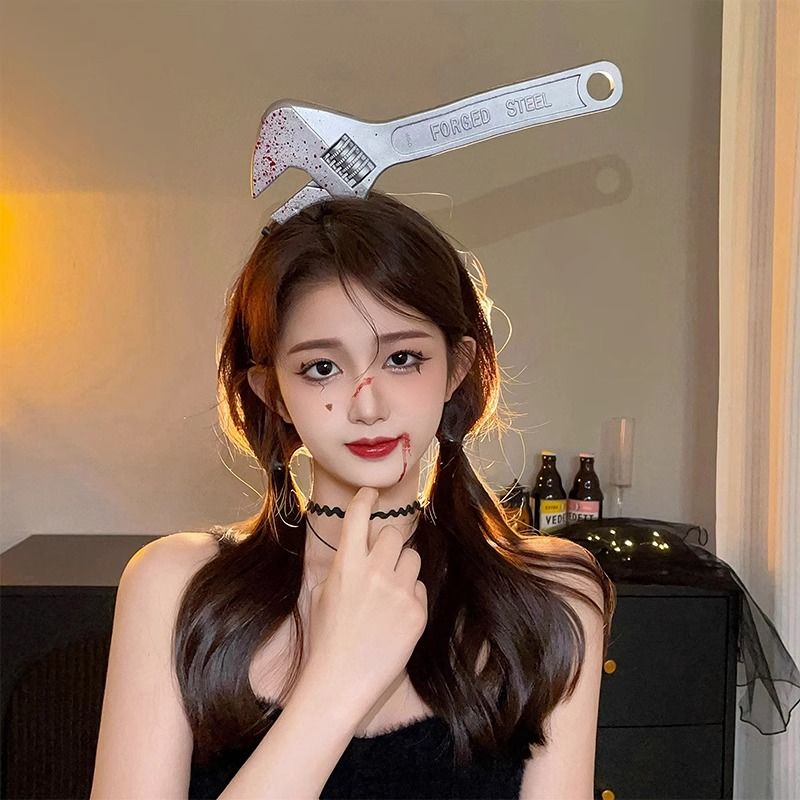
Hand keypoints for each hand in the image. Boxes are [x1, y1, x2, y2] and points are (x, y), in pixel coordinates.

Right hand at [304, 487, 427, 711]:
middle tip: (380, 562)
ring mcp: (399, 591)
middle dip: (388, 544)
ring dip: (402, 568)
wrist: (341, 680)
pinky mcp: (417, 611)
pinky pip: (419, 588)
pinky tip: (394, 617)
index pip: (358, 517)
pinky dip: (409, 597)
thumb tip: (355, 552)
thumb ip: (341, 567)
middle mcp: (375, 571)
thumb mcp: (321, 595)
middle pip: (393, 534)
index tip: (370, 493)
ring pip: (412, 558)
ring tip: (388, 592)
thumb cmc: (325, 639)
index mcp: (346, 564)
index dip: (365, 499)